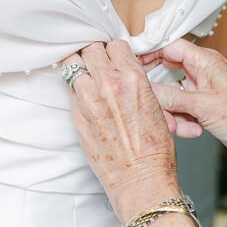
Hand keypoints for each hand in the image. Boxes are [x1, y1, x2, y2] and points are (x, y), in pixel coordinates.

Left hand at [66, 42, 180, 223]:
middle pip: (91, 48)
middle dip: (95, 53)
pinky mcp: (76, 116)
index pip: (115, 45)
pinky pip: (70, 90)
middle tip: (97, 61)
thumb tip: (123, 72)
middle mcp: (108, 84)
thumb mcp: (156, 106)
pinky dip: (76, 89)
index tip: (113, 56)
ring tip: (86, 74)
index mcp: (133, 79)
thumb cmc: (154, 151)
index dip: (115, 50)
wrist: (141, 182)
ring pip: (73, 65)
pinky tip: (84, 95)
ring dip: (80, 68)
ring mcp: (89, 100)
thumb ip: (135, 84)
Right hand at [144, 39, 226, 178]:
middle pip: (167, 71)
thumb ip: (171, 97)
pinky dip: (182, 119)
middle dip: (156, 89)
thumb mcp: (203, 106)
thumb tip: (146, 90)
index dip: (148, 53)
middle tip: (145, 97)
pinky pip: (182, 108)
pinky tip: (191, 130)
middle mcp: (203, 72)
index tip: (130, 63)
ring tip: (177, 124)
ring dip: (171, 110)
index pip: (168, 47)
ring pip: (173, 94)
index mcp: (205, 61)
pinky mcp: (205, 107)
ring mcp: (204, 89)